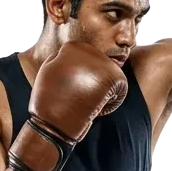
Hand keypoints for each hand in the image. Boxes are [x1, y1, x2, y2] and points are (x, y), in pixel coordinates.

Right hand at [8, 42, 127, 170]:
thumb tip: (77, 56)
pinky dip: (114, 100)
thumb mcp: (49, 71)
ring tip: (90, 102)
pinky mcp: (111, 78)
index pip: (88, 57)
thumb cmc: (49, 102)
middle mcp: (87, 50)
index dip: (83, 76)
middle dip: (96, 80)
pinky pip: (122, 87)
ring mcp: (100, 63)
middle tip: (83, 97)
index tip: (74, 89)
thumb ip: (62, 58)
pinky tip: (98, 107)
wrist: (54, 123)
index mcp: (71, 47)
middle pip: (102, 64)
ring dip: (106, 89)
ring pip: (113, 74)